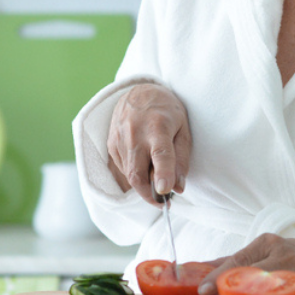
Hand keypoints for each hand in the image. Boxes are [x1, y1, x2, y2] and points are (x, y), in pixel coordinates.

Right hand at [106, 83, 191, 204]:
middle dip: (149, 194)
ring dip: (143, 184)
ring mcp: (119, 139)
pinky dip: (135, 173)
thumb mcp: (183, 130)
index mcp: (158, 127)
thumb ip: (182, 159)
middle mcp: (135, 134)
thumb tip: (179, 188)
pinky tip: (143, 163)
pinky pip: (123, 168)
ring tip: (156, 178)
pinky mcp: (111, 145)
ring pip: (130, 174)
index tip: (165, 192)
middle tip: (163, 203)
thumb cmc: (167, 111)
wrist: (139, 92)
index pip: (160, 154)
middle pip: (138, 173)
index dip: (163, 174)